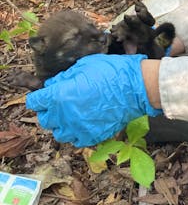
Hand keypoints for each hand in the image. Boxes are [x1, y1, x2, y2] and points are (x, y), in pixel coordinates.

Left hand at [26, 53, 162, 146]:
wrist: (137, 87)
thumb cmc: (112, 71)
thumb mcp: (85, 65)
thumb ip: (65, 76)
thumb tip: (53, 84)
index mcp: (60, 96)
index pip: (35, 101)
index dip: (39, 96)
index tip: (45, 94)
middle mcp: (65, 116)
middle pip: (44, 119)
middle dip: (49, 110)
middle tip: (60, 102)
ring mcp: (79, 129)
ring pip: (59, 133)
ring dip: (61, 124)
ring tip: (72, 114)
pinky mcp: (93, 136)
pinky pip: (76, 140)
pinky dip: (77, 132)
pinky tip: (84, 122)